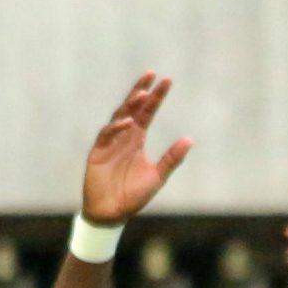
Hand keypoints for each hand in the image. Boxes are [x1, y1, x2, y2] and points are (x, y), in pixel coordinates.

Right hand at [83, 72, 192, 225]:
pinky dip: (117, 128)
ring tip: (142, 94)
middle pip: (132, 108)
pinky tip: (128, 122)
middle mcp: (123, 136)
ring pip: (119, 117)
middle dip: (141, 91)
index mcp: (137, 139)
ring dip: (130, 105)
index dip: (156, 97)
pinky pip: (107, 135)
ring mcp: (110, 142)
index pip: (147, 112)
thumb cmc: (132, 195)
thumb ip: (171, 158)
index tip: (166, 81)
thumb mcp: (157, 176)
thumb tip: (190, 140)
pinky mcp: (98, 152)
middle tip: (151, 74)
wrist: (111, 213)